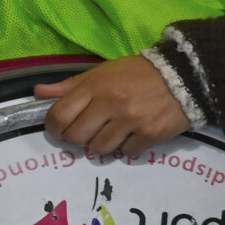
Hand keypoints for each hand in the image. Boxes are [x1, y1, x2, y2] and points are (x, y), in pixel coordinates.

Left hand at [37, 56, 190, 159]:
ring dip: (102, 145)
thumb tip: (39, 93)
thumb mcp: (104, 72)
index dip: (54, 127)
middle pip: (77, 137)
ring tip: (112, 134)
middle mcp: (111, 104)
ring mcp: (131, 121)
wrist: (185, 75)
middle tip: (87, 133)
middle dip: (78, 139)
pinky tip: (134, 135)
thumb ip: (71, 85)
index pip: (60, 115)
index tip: (61, 128)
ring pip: (100, 149)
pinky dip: (128, 147)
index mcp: (96, 86)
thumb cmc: (139, 73)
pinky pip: (127, 152)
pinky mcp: (150, 134)